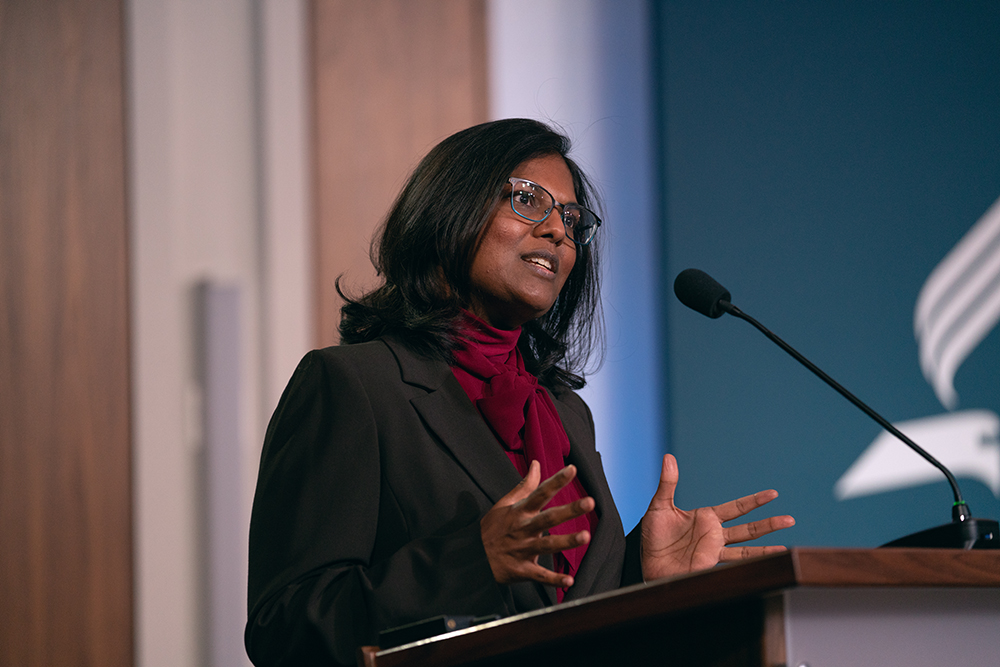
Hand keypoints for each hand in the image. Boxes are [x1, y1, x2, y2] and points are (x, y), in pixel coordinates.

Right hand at [480, 461, 594, 587]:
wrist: (472, 556)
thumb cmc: (492, 528)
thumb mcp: (505, 503)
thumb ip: (525, 485)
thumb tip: (536, 464)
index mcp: (520, 512)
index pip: (540, 493)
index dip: (556, 481)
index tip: (572, 469)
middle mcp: (524, 529)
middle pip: (548, 518)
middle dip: (569, 510)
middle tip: (589, 502)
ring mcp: (523, 550)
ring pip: (547, 545)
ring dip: (566, 541)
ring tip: (585, 536)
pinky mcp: (522, 570)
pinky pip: (540, 576)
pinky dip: (554, 579)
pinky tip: (570, 580)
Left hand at [640, 454, 794, 581]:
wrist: (647, 562)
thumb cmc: (653, 536)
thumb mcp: (659, 505)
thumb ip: (668, 483)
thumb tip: (668, 457)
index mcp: (706, 517)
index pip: (737, 507)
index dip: (755, 501)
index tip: (773, 494)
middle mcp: (714, 534)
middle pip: (748, 528)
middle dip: (769, 524)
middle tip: (790, 519)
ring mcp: (714, 550)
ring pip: (746, 548)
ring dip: (765, 547)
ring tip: (785, 549)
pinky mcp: (709, 564)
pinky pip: (732, 563)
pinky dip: (749, 565)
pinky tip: (763, 566)